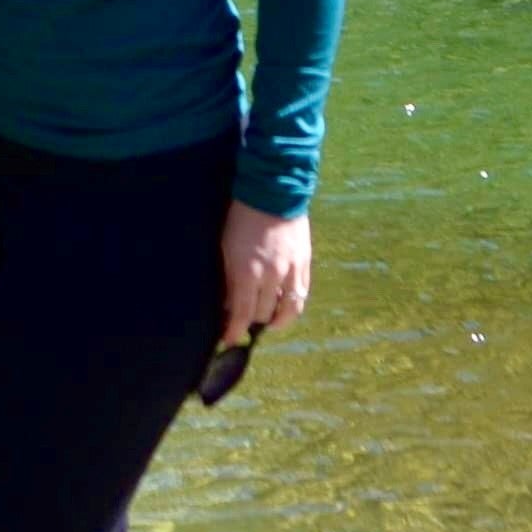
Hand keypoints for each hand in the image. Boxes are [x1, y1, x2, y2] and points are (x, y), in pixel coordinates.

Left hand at [220, 199, 311, 345]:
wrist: (272, 191)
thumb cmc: (242, 218)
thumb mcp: (226, 249)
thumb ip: (229, 279)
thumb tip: (229, 304)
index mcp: (247, 272)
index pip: (242, 315)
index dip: (234, 332)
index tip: (228, 340)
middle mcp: (271, 276)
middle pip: (262, 314)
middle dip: (250, 322)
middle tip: (242, 322)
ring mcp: (291, 271)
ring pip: (287, 311)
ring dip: (275, 320)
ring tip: (267, 322)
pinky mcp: (305, 264)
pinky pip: (301, 296)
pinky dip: (292, 307)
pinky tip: (283, 308)